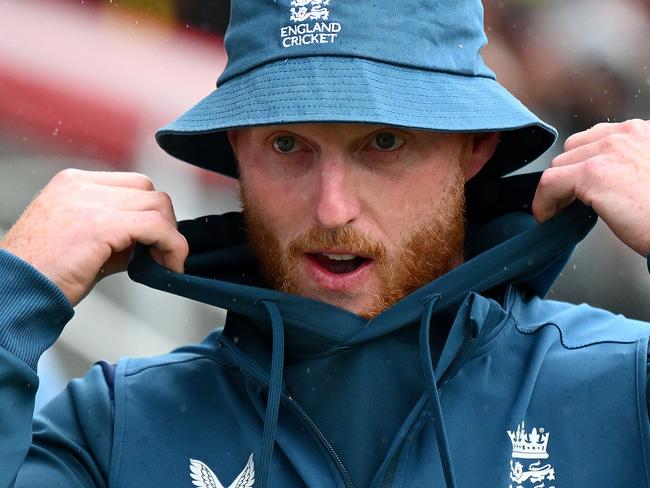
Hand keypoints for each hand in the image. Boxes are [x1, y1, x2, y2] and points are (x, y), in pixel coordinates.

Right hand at [0, 169, 188, 305]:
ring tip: (165, 264)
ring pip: (158, 205)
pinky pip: (156, 226)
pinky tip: (170, 267)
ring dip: (171, 237)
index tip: (156, 244)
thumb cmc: (45, 275)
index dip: (152, 213)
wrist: (14, 292)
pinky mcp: (100, 225)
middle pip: (149, 191)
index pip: (133, 185)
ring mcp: (89, 202)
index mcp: (74, 183)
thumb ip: (118, 233)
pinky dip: (173, 246)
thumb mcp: (83, 241)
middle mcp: (81, 185)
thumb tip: (155, 241)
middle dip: (165, 223)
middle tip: (163, 255)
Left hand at [532, 119, 649, 255]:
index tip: (578, 186)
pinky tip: (546, 216)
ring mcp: (609, 151)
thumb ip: (628, 165)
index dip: (583, 162)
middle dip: (568, 173)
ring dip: (556, 188)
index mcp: (643, 132)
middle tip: (568, 200)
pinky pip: (549, 182)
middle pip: (574, 148)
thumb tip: (603, 180)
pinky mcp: (594, 173)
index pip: (597, 137)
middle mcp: (627, 133)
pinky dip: (543, 201)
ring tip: (560, 210)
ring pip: (559, 164)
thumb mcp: (649, 175)